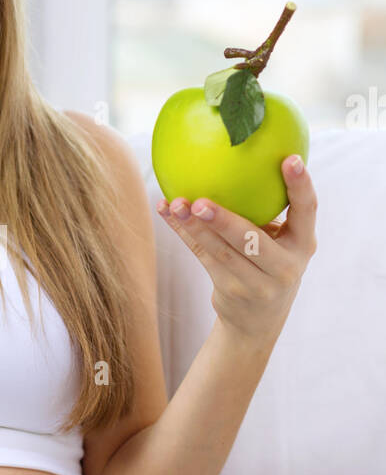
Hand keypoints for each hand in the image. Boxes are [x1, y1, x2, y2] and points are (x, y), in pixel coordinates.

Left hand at [156, 154, 317, 342]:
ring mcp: (257, 283)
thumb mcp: (280, 241)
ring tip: (176, 204)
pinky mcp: (230, 290)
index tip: (289, 159)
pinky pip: (203, 256)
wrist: (258, 321)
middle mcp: (285, 266)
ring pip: (221, 252)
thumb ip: (267, 209)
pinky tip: (167, 212)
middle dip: (225, 221)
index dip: (300, 185)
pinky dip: (184, 233)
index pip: (307, 211)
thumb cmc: (269, 262)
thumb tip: (234, 153)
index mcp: (303, 244)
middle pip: (252, 241)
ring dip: (194, 227)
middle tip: (201, 202)